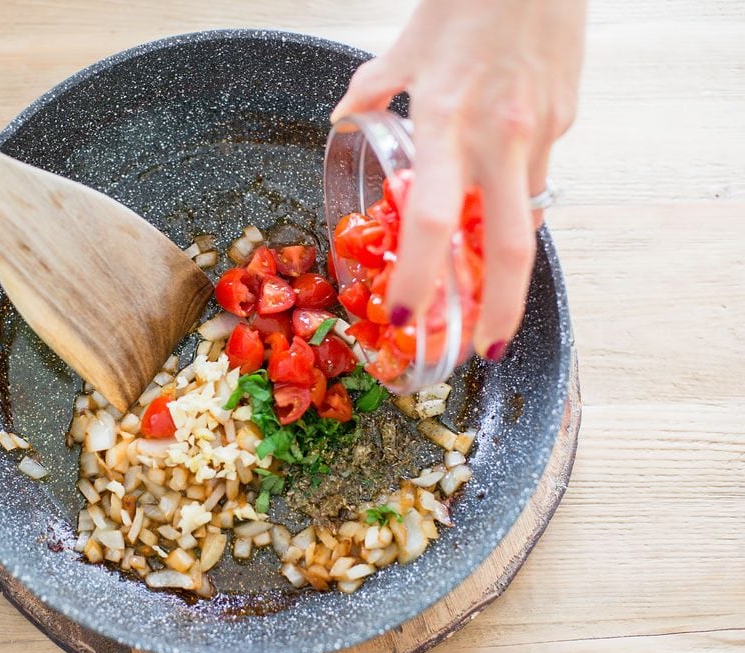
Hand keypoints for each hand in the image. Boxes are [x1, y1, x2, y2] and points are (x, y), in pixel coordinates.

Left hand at [332, 0, 585, 360]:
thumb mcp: (406, 45)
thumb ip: (371, 90)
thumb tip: (347, 116)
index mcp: (445, 120)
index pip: (434, 221)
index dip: (421, 278)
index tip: (403, 318)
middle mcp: (497, 136)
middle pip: (509, 249)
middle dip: (500, 312)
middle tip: (485, 349)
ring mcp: (539, 131)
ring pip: (526, 216)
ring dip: (505, 259)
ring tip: (488, 288)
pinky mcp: (564, 120)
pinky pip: (537, 177)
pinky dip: (514, 200)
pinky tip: (496, 198)